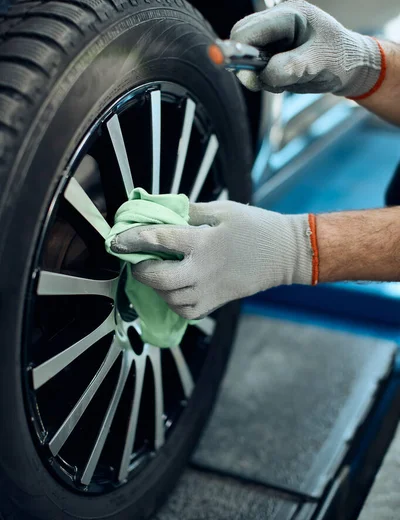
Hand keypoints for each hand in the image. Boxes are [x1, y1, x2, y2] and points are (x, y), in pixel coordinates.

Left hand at [111, 201, 312, 319]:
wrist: (286, 253)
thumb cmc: (256, 226)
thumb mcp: (223, 209)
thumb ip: (190, 211)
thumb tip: (163, 212)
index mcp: (205, 242)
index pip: (159, 239)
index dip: (133, 238)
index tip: (117, 239)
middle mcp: (204, 269)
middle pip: (159, 277)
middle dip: (140, 268)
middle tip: (136, 259)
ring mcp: (211, 289)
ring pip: (170, 298)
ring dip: (156, 286)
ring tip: (155, 272)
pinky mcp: (218, 301)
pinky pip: (187, 310)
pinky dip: (173, 302)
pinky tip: (172, 288)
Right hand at [230, 0, 381, 97]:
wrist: (353, 66)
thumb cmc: (341, 59)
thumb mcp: (318, 64)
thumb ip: (290, 68)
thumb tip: (262, 75)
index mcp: (290, 15)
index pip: (248, 29)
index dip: (240, 50)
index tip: (245, 73)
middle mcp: (278, 21)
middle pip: (242, 39)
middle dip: (249, 64)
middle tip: (267, 81)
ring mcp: (274, 36)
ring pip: (246, 55)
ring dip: (259, 74)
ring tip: (286, 80)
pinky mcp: (273, 50)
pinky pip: (256, 66)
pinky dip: (265, 78)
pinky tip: (284, 79)